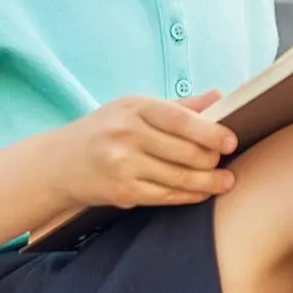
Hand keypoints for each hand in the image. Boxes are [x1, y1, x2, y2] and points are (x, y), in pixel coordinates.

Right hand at [51, 88, 238, 212]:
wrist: (61, 161)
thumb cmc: (108, 129)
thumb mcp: (137, 108)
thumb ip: (181, 105)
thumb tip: (222, 95)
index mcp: (135, 107)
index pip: (180, 119)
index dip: (210, 132)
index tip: (231, 141)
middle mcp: (126, 135)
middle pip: (184, 152)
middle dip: (212, 160)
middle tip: (227, 161)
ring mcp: (122, 165)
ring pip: (178, 178)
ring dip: (208, 182)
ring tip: (225, 181)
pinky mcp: (121, 191)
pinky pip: (165, 196)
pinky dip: (189, 195)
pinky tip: (203, 192)